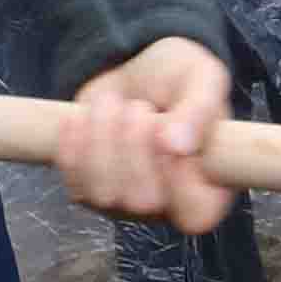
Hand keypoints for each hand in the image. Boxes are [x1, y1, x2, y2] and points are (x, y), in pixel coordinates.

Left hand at [55, 34, 235, 236]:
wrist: (133, 67)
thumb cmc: (178, 78)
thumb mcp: (202, 78)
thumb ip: (200, 110)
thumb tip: (177, 146)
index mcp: (207, 187)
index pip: (196, 214)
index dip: (180, 178)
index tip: (172, 136)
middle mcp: (168, 204)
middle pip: (143, 201)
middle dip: (134, 143)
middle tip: (140, 107)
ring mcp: (124, 203)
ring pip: (104, 192)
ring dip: (103, 136)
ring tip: (115, 105)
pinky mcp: (87, 191)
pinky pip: (73, 178)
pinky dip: (75, 140)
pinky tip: (87, 117)